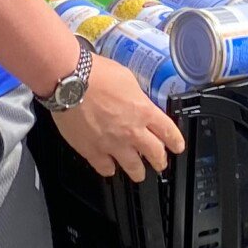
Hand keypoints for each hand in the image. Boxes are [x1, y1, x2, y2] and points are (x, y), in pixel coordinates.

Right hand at [52, 58, 184, 180]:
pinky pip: (105, 168)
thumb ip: (135, 96)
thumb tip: (136, 101)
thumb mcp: (127, 78)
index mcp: (144, 111)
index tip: (177, 146)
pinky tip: (109, 167)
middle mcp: (132, 132)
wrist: (70, 82)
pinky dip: (109, 169)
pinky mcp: (92, 151)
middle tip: (160, 163)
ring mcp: (113, 144)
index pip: (168, 132)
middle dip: (160, 161)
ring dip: (138, 172)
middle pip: (155, 154)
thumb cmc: (96, 74)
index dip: (175, 141)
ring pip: (133, 168)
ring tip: (138, 173)